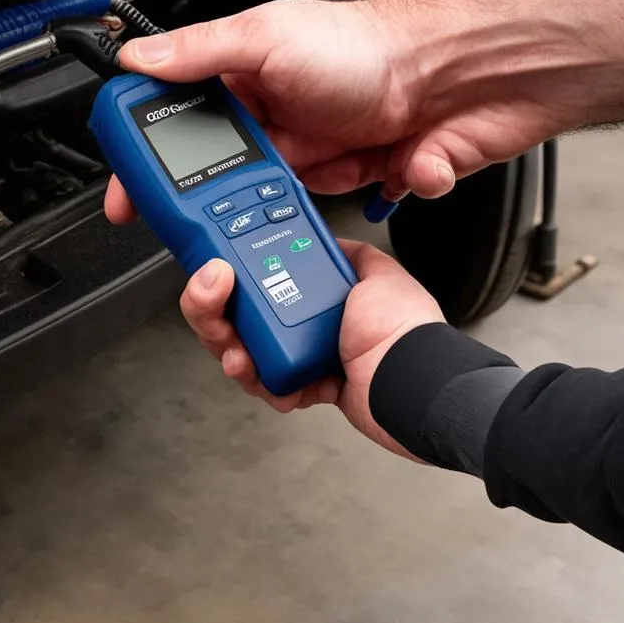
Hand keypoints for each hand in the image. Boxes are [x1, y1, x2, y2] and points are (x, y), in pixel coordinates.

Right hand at [104, 0, 565, 224]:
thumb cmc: (371, 45)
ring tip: (313, 187)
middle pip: (221, 179)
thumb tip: (136, 59)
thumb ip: (200, 53)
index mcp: (245, 83)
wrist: (464, 71)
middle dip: (218, 203)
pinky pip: (337, 212)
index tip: (128, 196)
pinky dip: (363, 196)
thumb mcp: (269, 36)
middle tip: (216, 214)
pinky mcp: (353, 181)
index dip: (148, 164)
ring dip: (287, 210)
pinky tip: (387, 165)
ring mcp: (314, 154)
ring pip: (273, 208)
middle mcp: (275, 121)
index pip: (178, 127)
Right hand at [179, 239, 444, 458]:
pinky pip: (267, 385)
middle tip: (210, 297)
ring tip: (237, 351)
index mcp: (317, 293)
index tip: (216, 268)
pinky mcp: (302, 389)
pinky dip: (262, 383)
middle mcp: (305, 324)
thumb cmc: (402, 328)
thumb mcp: (375, 270)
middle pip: (238, 317)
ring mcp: (301, 358)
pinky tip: (266, 377)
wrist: (412, 380)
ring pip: (243, 352)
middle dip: (213, 312)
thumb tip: (324, 234)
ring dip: (230, 349)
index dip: (230, 274)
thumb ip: (345, 251)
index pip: (258, 277)